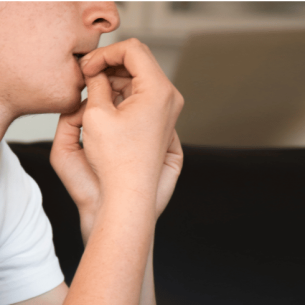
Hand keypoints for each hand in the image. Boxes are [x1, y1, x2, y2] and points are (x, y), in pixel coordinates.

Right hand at [79, 39, 183, 200]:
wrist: (130, 194)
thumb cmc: (116, 162)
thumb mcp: (97, 115)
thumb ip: (96, 84)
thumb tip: (94, 72)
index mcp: (158, 90)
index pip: (132, 50)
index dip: (105, 53)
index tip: (87, 66)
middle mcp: (169, 98)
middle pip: (138, 63)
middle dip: (110, 64)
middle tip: (88, 75)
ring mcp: (168, 111)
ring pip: (140, 80)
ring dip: (116, 80)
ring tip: (94, 90)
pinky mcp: (161, 121)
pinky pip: (142, 97)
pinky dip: (124, 94)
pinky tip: (107, 102)